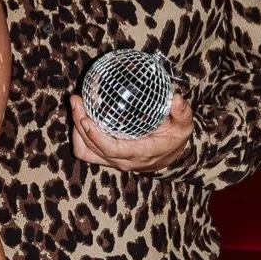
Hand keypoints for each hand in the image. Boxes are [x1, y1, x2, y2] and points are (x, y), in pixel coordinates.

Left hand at [69, 90, 193, 172]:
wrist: (172, 153)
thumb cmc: (175, 136)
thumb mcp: (183, 124)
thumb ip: (182, 112)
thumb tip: (176, 99)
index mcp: (140, 153)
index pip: (111, 149)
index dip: (95, 136)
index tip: (85, 118)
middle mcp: (123, 160)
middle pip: (93, 148)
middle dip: (79, 124)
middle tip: (76, 100)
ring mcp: (113, 160)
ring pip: (86, 151)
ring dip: (77, 131)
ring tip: (76, 106)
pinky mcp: (107, 157)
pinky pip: (87, 151)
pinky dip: (80, 136)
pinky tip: (80, 118)